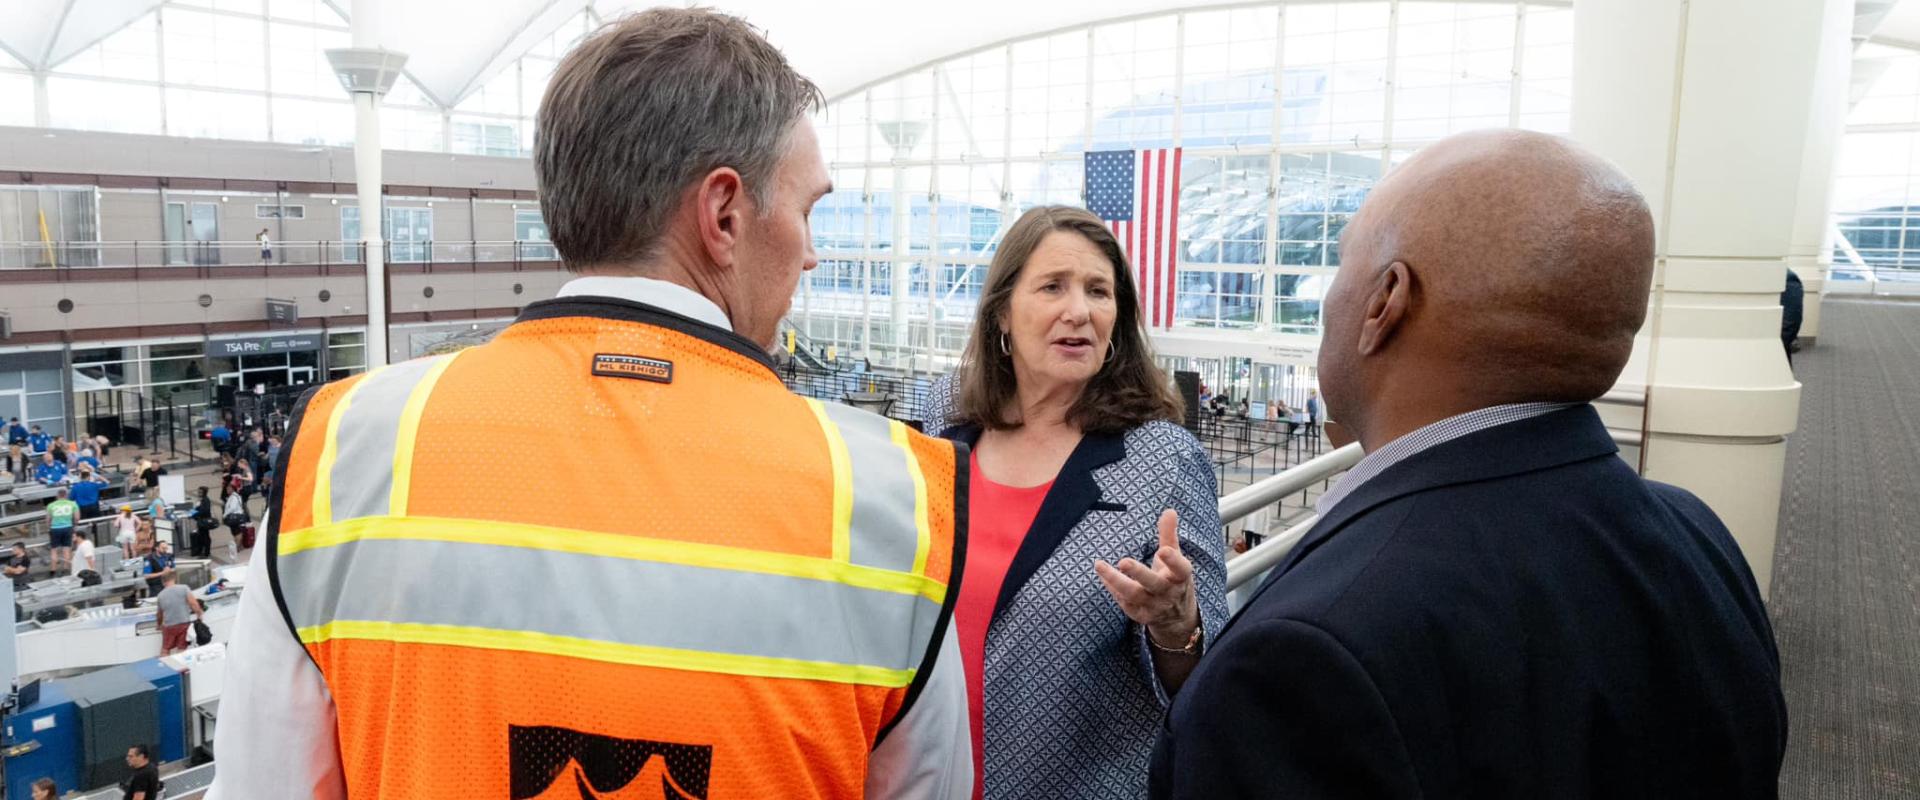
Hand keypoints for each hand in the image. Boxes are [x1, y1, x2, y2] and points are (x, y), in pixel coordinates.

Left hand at [1094, 509, 1198, 646]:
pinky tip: (1103, 576)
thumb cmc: (1172, 579)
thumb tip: (1170, 510)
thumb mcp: (1175, 557)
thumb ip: (1169, 534)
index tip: (1163, 550)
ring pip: (1134, 595)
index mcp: (1180, 577)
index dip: (1173, 561)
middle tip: (1123, 561)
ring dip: (1116, 581)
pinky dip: (1113, 590)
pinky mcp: (1141, 615)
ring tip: (1099, 565)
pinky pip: (1124, 603)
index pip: (1180, 569)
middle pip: (1153, 584)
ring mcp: (1154, 606)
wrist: (1177, 616)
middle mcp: (1168, 593)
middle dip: (1138, 573)